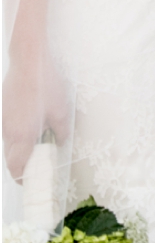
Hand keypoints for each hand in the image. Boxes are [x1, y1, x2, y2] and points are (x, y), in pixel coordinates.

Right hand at [2, 48, 70, 181]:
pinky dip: (17, 134)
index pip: (16, 167)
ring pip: (8, 143)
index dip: (22, 178)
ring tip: (36, 144)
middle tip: (35, 165)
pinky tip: (31, 124)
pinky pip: (9, 129)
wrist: (29, 61)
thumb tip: (60, 142)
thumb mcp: (61, 110)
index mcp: (22, 137)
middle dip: (21, 165)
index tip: (30, 181)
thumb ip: (60, 131)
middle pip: (10, 158)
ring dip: (19, 148)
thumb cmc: (46, 85)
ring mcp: (4, 120)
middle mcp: (9, 132)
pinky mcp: (4, 109)